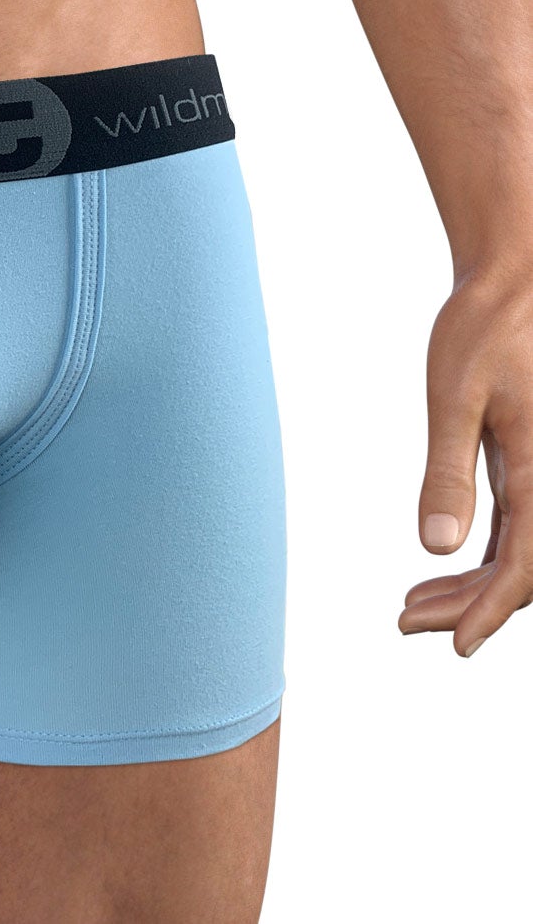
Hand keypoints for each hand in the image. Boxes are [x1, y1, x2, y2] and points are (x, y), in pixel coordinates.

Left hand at [400, 270, 532, 654]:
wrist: (512, 283)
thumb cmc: (484, 330)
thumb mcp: (455, 397)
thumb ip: (449, 471)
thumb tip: (436, 546)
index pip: (527, 564)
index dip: (492, 609)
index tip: (454, 643)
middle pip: (526, 569)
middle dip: (471, 605)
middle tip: (405, 622)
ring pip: (522, 553)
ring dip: (472, 586)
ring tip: (409, 606)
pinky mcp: (530, 466)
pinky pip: (518, 530)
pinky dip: (481, 557)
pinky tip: (438, 569)